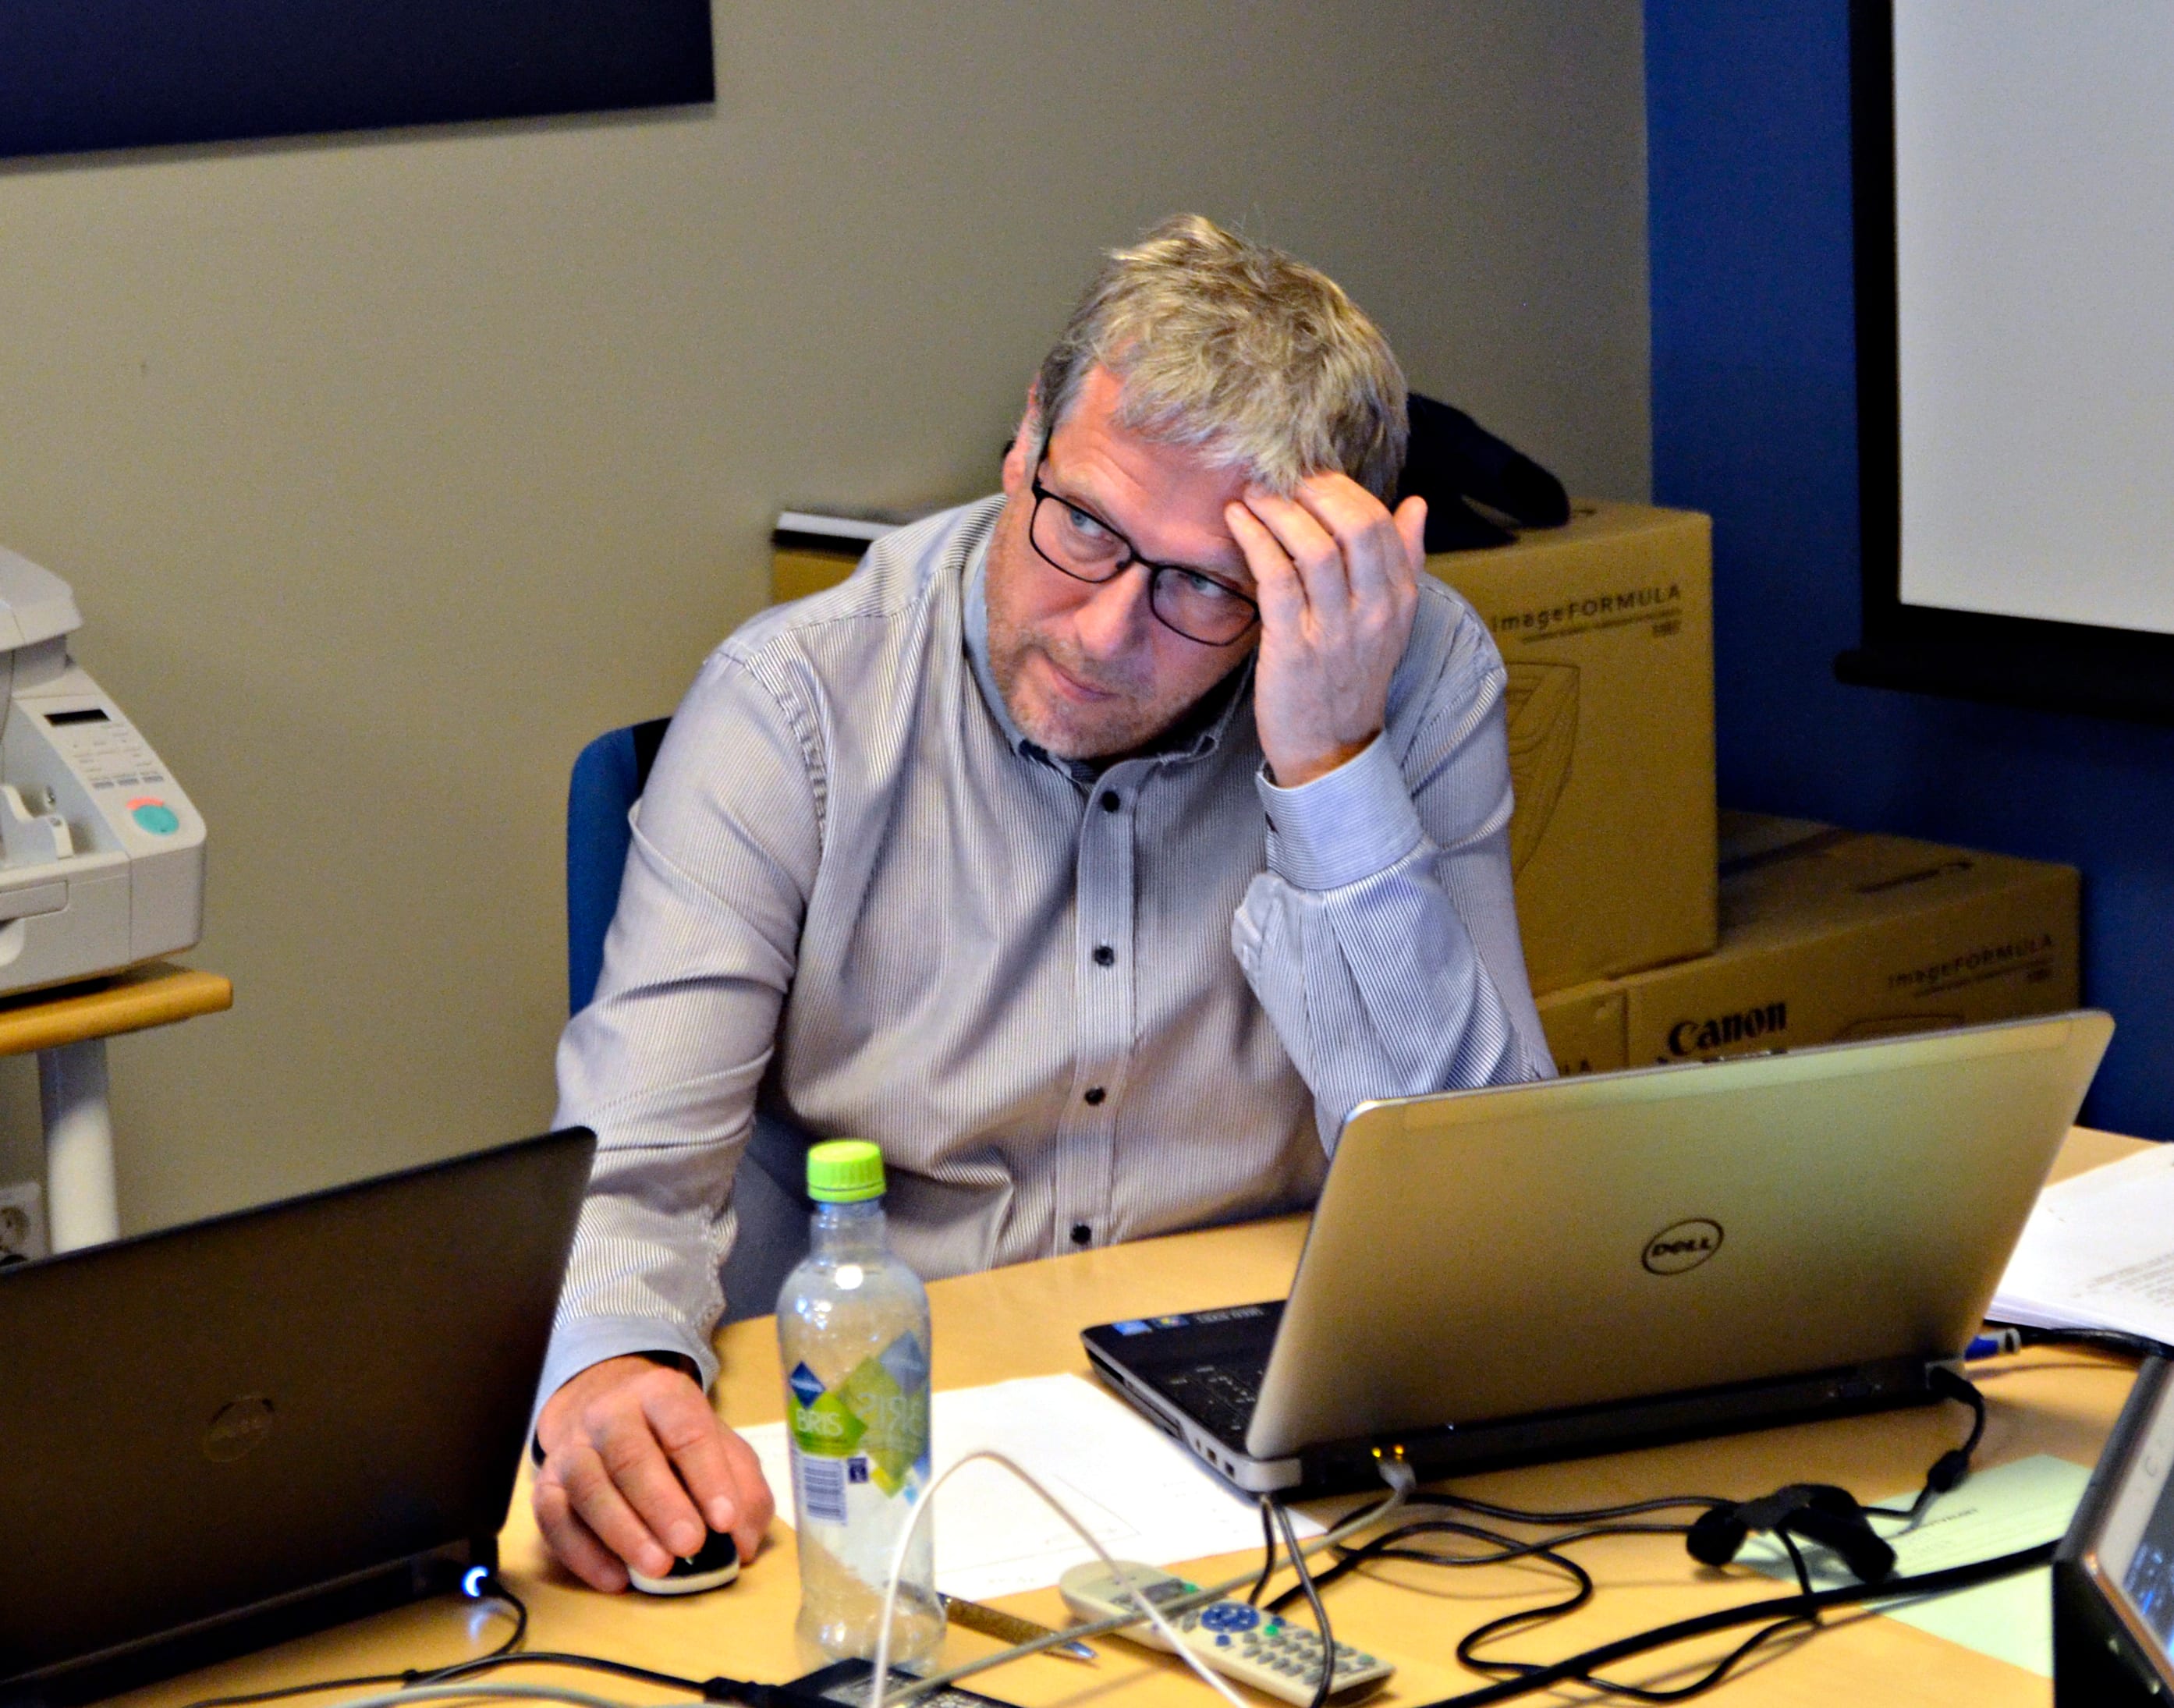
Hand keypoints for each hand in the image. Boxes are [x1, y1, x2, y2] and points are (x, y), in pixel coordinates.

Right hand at [533, 1354, 774, 1590]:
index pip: (685, 1428)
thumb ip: (744, 1493)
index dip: (707, 1474)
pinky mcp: (545, 1485)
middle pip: (630, 1455)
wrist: (609, 1417)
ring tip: (658, 1569)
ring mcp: (573, 1447)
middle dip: (662, 1505)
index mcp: (662, 1395)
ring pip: (588, 1486)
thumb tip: (742, 1544)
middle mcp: (610, 1413)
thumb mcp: (724, 1451)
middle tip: (690, 1546)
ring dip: (623, 1532)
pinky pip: (555, 1519)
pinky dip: (584, 1554)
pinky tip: (616, 1580)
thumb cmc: (678, 1442)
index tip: (725, 1519)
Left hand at [1225, 475, 1425, 788]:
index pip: (1383, 524)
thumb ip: (1406, 562)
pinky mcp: (1293, 647)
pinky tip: (1238, 521)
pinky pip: (1276, 578)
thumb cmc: (1351, 680)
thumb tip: (1416, 504)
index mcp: (1399, 600)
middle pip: (1356, 526)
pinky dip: (1255, 540)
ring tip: (1254, 494)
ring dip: (1279, 510)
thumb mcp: (1391, 622)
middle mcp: (1373, 612)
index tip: (1312, 477)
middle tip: (1282, 477)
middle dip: (1315, 490)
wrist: (1331, 751)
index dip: (1344, 490)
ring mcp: (1334, 630)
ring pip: (1313, 547)